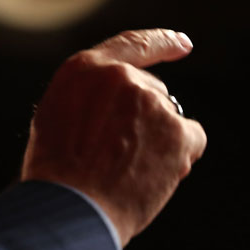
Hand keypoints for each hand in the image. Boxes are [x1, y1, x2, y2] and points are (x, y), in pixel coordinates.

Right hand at [21, 29, 206, 245]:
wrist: (71, 207)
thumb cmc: (57, 171)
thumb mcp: (58, 114)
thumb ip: (91, 97)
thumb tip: (119, 104)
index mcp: (85, 69)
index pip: (133, 44)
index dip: (162, 42)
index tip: (182, 43)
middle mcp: (121, 77)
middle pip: (153, 91)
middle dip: (146, 119)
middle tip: (120, 155)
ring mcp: (151, 102)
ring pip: (169, 118)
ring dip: (158, 140)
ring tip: (127, 171)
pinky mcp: (177, 130)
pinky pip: (191, 139)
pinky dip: (180, 156)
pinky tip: (153, 175)